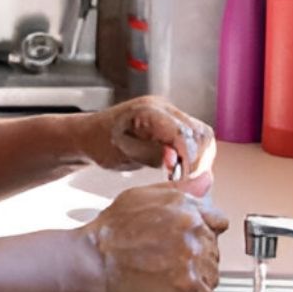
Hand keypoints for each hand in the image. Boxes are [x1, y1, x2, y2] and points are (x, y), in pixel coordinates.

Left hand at [76, 96, 215, 179]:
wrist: (90, 134)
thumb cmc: (100, 143)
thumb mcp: (123, 153)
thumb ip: (152, 155)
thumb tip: (178, 161)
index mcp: (148, 111)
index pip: (183, 133)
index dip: (190, 158)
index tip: (185, 180)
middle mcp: (164, 107)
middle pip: (200, 133)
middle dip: (199, 162)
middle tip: (187, 184)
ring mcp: (170, 113)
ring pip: (202, 135)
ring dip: (200, 159)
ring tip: (185, 178)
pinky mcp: (172, 123)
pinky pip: (195, 138)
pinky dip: (195, 155)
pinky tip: (181, 170)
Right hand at [82, 173, 227, 291]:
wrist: (92, 260)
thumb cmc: (109, 231)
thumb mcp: (141, 196)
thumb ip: (179, 190)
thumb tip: (205, 179)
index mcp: (185, 207)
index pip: (218, 221)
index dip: (205, 233)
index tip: (192, 242)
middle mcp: (193, 230)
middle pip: (214, 250)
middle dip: (196, 258)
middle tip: (169, 263)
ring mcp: (193, 259)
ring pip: (212, 275)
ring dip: (195, 280)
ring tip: (167, 278)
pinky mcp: (189, 287)